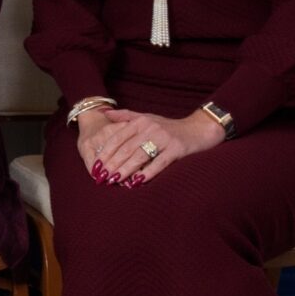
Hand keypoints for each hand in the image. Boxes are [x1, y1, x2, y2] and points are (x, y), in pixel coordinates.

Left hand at [83, 108, 218, 186]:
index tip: (96, 165)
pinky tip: (138, 182)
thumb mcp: (147, 117)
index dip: (105, 152)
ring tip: (114, 180)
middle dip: (112, 164)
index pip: (117, 138)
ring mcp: (164, 138)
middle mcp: (150, 128)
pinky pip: (159, 163)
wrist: (198, 129)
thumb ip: (126, 116)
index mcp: (140, 122)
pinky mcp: (176, 149)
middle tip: (101, 177)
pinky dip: (148, 173)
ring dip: (125, 170)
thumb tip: (104, 113)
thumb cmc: (169, 126)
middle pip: (126, 149)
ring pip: (140, 156)